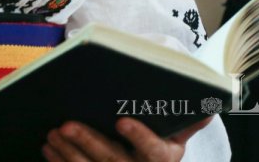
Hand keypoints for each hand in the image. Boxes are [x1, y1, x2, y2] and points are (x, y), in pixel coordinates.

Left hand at [43, 116, 212, 161]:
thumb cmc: (162, 138)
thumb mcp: (178, 131)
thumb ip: (189, 118)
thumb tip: (209, 103)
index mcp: (164, 159)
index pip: (152, 149)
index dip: (139, 136)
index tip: (122, 120)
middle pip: (113, 161)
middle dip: (88, 143)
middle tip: (66, 124)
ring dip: (68, 153)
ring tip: (52, 133)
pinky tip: (48, 148)